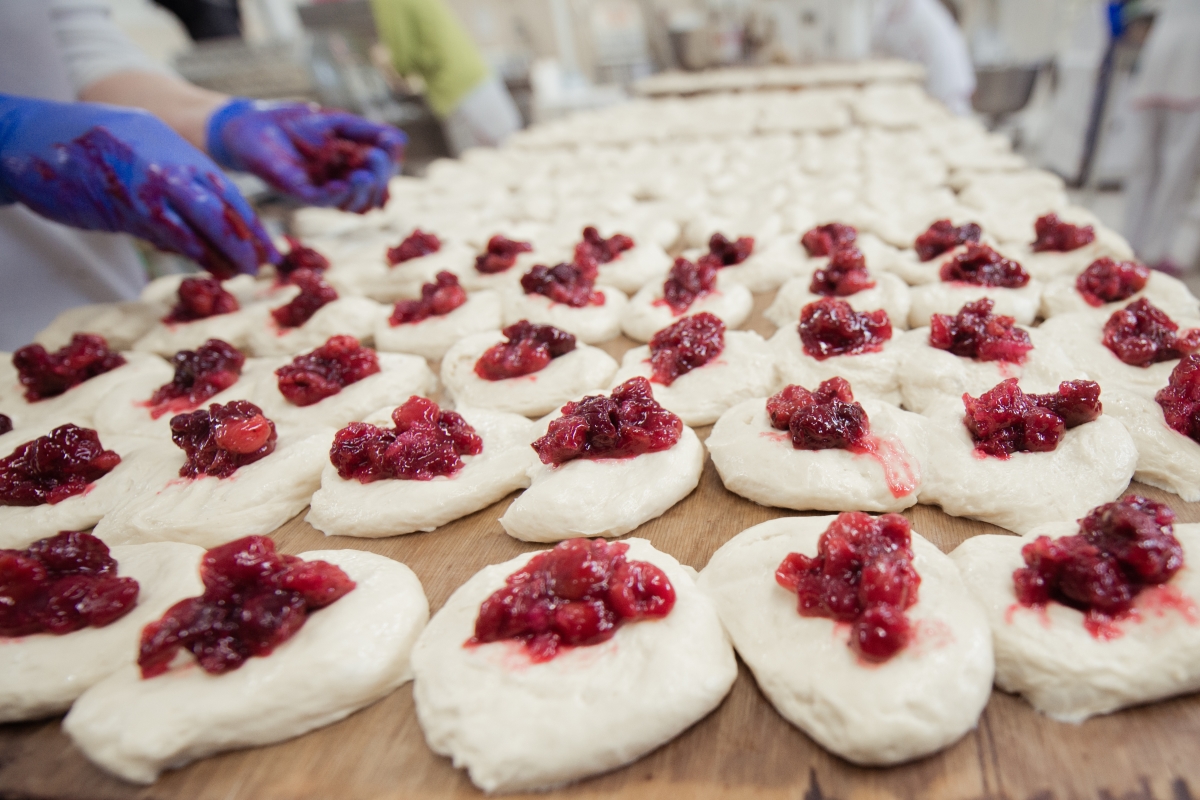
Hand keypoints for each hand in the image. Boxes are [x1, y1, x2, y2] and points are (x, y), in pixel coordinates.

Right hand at [0, 94, 274, 278]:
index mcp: (167, 143)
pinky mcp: (123, 202)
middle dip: (245, 235)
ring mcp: (145, 178)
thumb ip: (160, 193)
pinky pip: (167, 230)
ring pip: (200, 218)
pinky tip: (209, 267)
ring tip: (243, 271)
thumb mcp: (129, 160)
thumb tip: (193, 237)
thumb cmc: (73, 152)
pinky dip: (192, 251)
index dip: (245, 216)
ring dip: (224, 248)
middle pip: (219, 200)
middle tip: (266, 262)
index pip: (219, 183)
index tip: (266, 242)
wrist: (18, 137)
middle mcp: (163, 157)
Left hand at [206, 99, 405, 213]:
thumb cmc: (293, 123)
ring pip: (351, 204)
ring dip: (363, 190)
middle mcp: (338, 186)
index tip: (390, 144)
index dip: (389, 165)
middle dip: (379, 178)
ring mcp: (319, 192)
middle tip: (376, 158)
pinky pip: (322, 201)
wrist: (251, 124)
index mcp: (350, 170)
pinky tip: (346, 182)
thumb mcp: (338, 122)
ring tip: (364, 171)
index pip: (380, 178)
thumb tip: (401, 141)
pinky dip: (337, 194)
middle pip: (371, 196)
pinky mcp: (296, 192)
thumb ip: (368, 131)